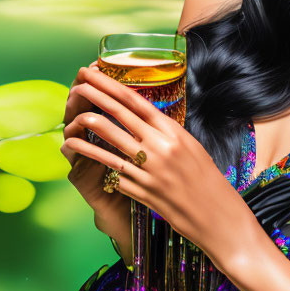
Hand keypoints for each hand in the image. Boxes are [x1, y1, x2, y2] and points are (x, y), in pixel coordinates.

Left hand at [60, 65, 252, 267]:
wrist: (217, 216)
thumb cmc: (206, 178)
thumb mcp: (190, 145)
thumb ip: (164, 132)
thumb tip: (141, 117)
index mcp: (172, 131)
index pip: (135, 101)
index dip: (111, 85)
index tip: (94, 74)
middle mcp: (159, 147)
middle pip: (119, 115)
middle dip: (95, 96)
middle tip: (78, 83)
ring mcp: (148, 170)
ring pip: (109, 142)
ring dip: (86, 128)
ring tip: (71, 118)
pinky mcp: (140, 191)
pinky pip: (112, 170)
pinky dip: (94, 158)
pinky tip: (79, 151)